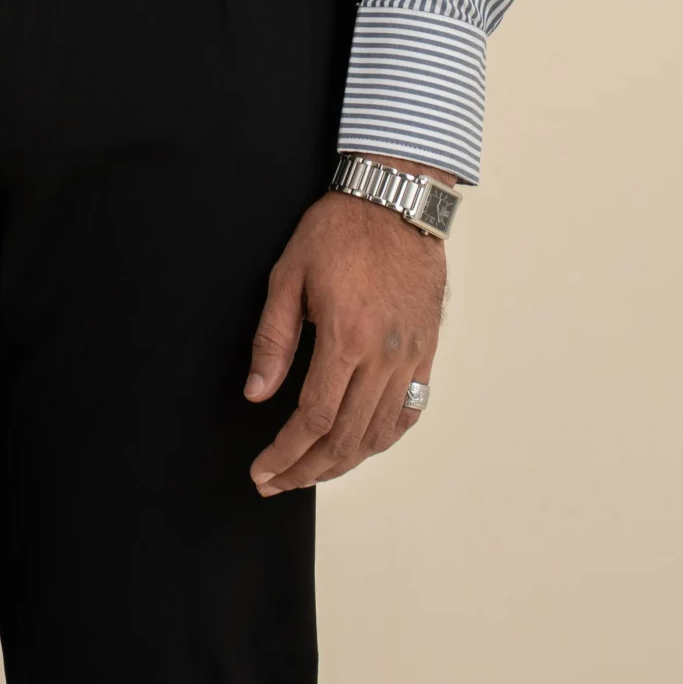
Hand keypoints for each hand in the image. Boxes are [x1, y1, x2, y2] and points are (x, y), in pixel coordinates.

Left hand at [245, 173, 447, 494]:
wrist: (395, 200)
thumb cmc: (338, 230)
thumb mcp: (288, 275)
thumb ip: (272, 339)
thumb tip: (256, 394)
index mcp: (346, 338)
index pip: (313, 420)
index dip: (285, 455)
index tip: (263, 472)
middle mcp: (384, 357)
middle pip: (346, 439)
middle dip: (306, 470)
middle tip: (276, 483)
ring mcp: (411, 358)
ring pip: (379, 434)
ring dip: (343, 463)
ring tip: (310, 470)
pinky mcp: (426, 352)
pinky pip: (409, 413)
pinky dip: (383, 439)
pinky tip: (361, 446)